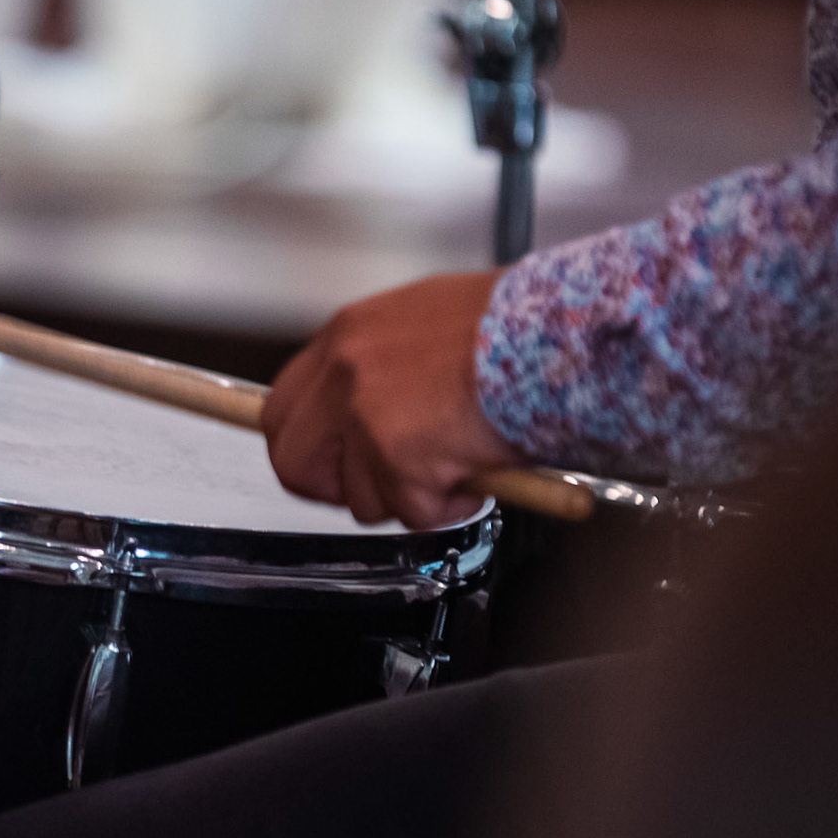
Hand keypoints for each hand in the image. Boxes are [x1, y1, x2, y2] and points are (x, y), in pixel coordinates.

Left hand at [262, 270, 520, 528]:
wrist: (557, 335)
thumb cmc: (510, 327)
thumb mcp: (420, 323)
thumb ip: (378, 367)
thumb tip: (360, 411)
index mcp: (344, 337)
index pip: (280, 411)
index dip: (308, 450)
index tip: (333, 463)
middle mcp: (343, 376)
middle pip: (295, 465)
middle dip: (339, 488)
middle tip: (386, 484)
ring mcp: (367, 419)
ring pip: (361, 499)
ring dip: (409, 495)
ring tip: (454, 460)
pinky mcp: (401, 460)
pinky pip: (413, 513)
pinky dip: (448, 506)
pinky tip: (474, 469)